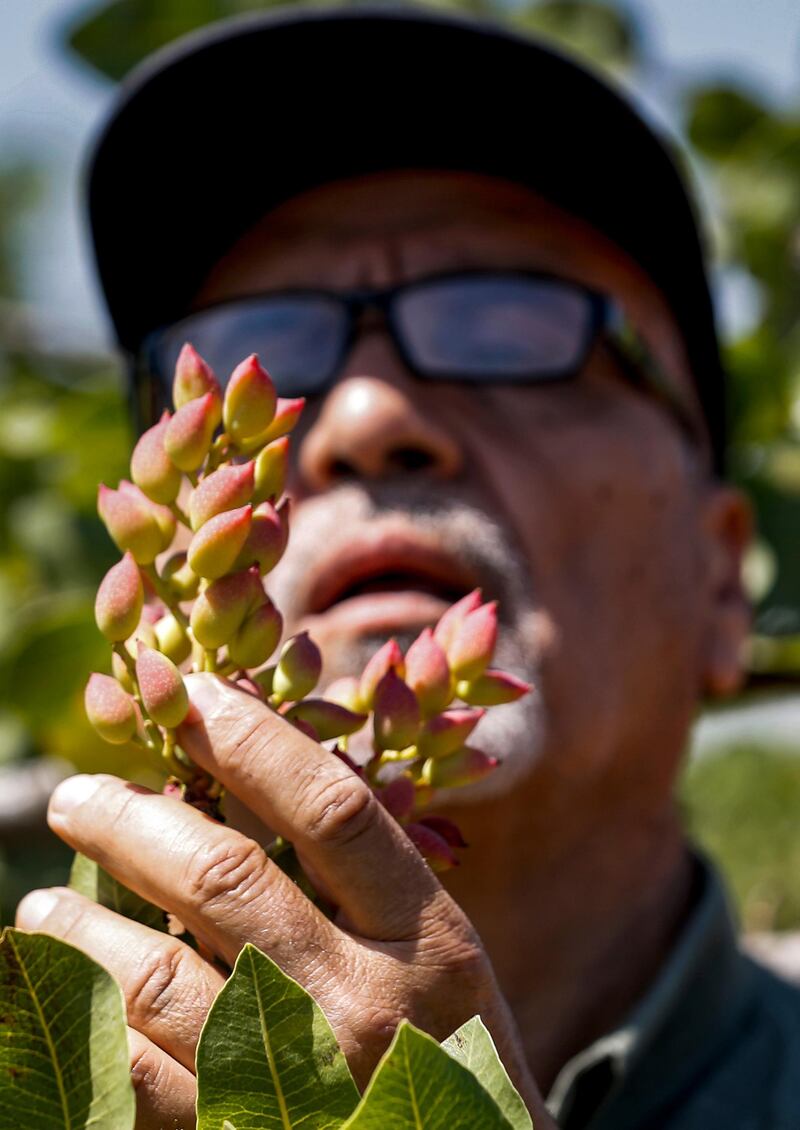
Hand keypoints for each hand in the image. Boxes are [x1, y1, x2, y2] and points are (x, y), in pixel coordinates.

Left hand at [17, 673, 552, 1129]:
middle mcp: (366, 1004)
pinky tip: (61, 989)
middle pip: (225, 878)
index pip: (330, 808)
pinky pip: (137, 1078)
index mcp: (429, 939)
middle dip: (134, 820)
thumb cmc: (446, 1049)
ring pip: (156, 979)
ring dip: (83, 927)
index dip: (253, 739)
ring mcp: (301, 1082)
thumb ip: (364, 878)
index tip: (192, 693)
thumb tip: (245, 771)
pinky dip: (84, 1023)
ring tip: (45, 901)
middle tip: (80, 793)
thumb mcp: (440, 955)